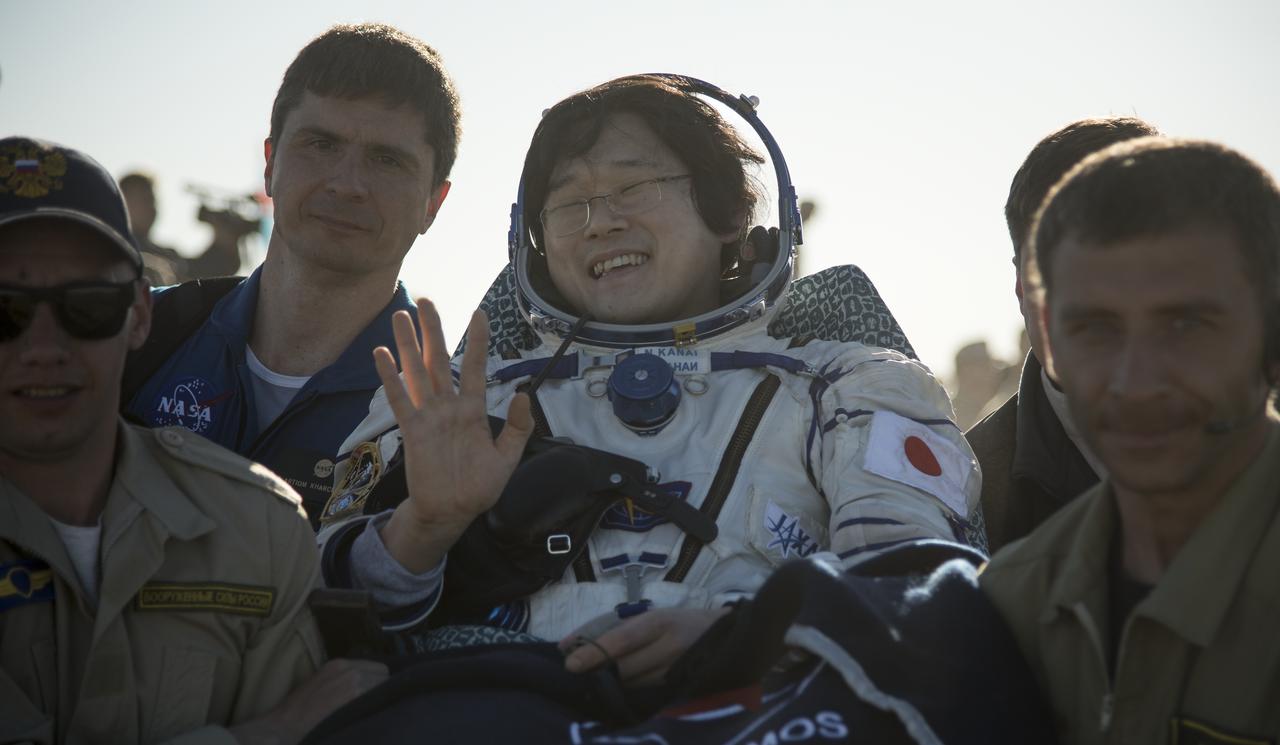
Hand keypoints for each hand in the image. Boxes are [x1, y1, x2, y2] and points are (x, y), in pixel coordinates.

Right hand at [230, 658, 388, 743]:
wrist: (283, 726)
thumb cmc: (296, 712)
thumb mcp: (320, 685)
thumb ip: (342, 680)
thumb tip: (365, 687)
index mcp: (338, 664)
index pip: (376, 667)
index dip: (376, 682)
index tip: (372, 694)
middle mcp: (349, 668)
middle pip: (383, 674)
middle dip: (380, 689)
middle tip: (371, 705)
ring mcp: (354, 681)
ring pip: (384, 687)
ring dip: (380, 699)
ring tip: (368, 712)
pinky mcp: (356, 696)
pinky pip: (380, 698)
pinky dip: (378, 706)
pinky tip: (368, 716)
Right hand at [375, 300, 533, 573]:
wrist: (453, 512)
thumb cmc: (479, 486)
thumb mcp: (507, 458)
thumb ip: (518, 427)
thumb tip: (526, 394)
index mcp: (475, 410)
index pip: (477, 368)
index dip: (478, 341)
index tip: (478, 313)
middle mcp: (449, 406)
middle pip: (440, 360)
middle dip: (433, 330)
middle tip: (426, 300)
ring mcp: (429, 415)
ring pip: (417, 372)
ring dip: (408, 344)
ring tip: (399, 315)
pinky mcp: (412, 430)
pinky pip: (400, 399)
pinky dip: (390, 377)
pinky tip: (381, 354)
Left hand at [559, 607, 730, 686]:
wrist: (720, 634)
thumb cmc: (676, 622)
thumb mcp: (649, 616)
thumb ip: (611, 629)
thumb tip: (568, 645)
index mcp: (659, 621)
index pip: (622, 639)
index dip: (595, 652)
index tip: (571, 663)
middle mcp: (669, 646)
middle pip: (625, 668)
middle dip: (600, 672)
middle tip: (579, 673)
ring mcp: (676, 670)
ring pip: (633, 684)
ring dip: (612, 682)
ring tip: (597, 677)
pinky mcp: (678, 687)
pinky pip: (644, 691)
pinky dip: (628, 689)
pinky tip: (618, 686)